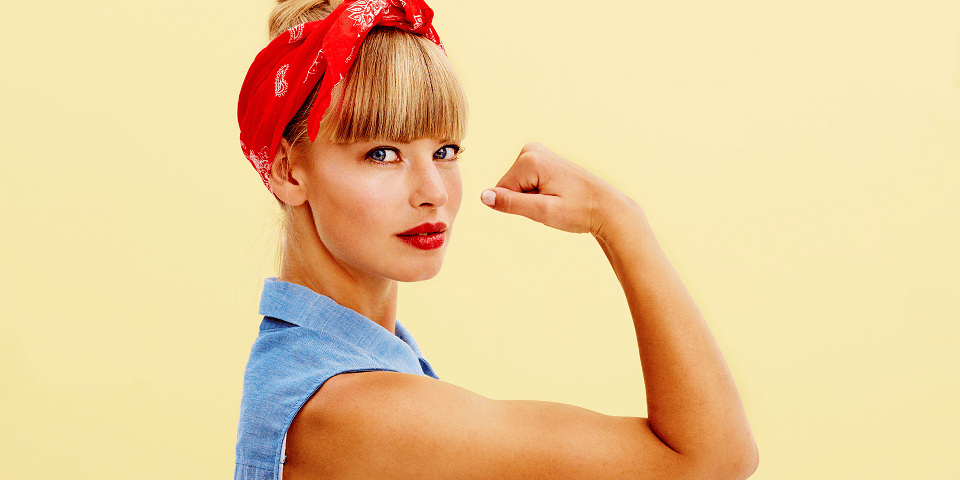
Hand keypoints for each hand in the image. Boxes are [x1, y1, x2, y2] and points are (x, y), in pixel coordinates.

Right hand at [481, 142, 634, 236]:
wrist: (606, 207)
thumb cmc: (579, 211)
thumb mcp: (543, 212)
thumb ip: (511, 203)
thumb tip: (484, 196)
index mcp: (530, 159)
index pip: (502, 192)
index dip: (522, 206)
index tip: (547, 205)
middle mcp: (531, 149)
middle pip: (509, 186)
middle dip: (528, 201)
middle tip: (553, 203)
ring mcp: (537, 152)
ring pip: (517, 186)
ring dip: (534, 199)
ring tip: (557, 199)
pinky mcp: (541, 159)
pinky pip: (527, 183)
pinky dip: (539, 193)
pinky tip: (558, 193)